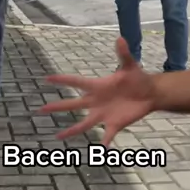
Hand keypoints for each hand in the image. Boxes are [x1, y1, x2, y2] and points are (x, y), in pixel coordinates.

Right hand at [38, 37, 156, 145]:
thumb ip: (123, 54)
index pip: (77, 82)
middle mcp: (96, 101)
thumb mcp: (130, 66)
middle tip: (41, 109)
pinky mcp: (114, 124)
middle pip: (73, 104)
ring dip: (71, 130)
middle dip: (57, 107)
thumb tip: (120, 38)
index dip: (62, 80)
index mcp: (97, 86)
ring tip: (58, 137)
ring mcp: (103, 114)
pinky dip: (104, 142)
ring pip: (83, 123)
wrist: (149, 94)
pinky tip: (100, 150)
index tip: (46, 78)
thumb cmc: (137, 78)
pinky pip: (106, 135)